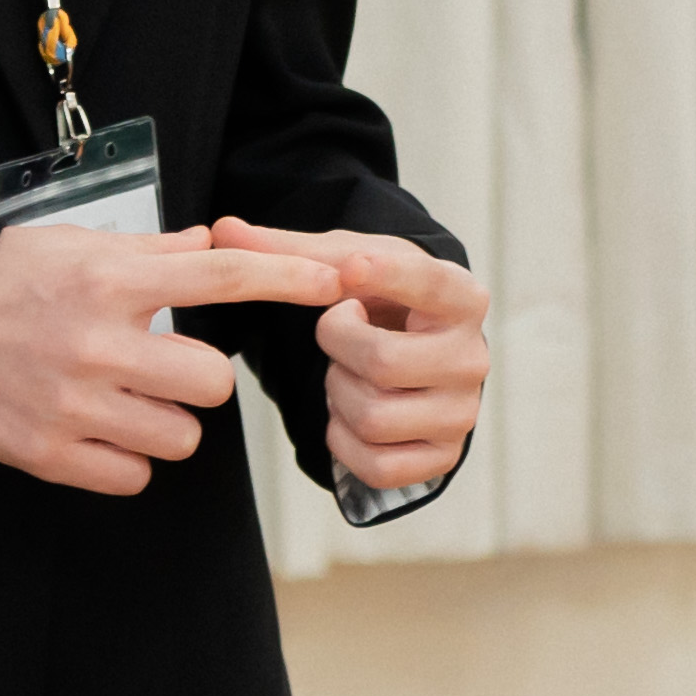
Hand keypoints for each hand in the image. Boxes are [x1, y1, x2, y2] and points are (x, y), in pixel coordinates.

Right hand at [0, 221, 349, 495]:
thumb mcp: (72, 246)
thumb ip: (150, 253)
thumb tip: (212, 245)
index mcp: (109, 281)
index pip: (220, 276)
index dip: (285, 278)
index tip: (330, 281)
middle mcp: (98, 343)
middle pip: (212, 382)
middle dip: (200, 380)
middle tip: (165, 368)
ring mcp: (74, 405)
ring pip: (180, 438)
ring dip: (166, 424)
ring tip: (124, 401)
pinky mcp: (50, 455)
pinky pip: (134, 477)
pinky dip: (128, 461)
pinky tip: (99, 432)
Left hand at [220, 219, 489, 498]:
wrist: (417, 351)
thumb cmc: (381, 302)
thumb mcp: (347, 266)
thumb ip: (288, 250)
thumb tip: (222, 229)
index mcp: (462, 297)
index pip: (429, 284)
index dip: (387, 278)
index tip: (349, 271)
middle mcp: (473, 357)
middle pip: (383, 362)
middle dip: (338, 348)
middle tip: (339, 332)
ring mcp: (462, 413)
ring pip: (375, 418)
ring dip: (338, 396)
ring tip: (346, 373)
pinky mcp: (443, 457)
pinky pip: (377, 466)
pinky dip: (344, 444)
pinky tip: (349, 415)